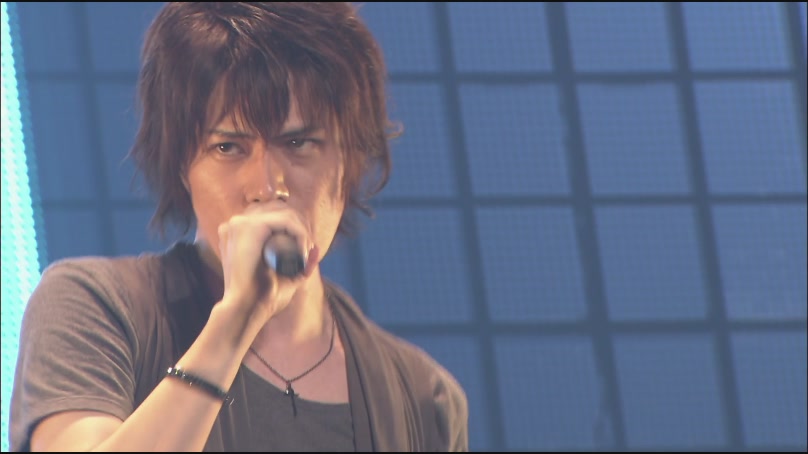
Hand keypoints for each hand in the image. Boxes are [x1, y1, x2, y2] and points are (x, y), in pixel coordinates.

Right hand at [215, 202, 319, 327]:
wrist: (245, 309)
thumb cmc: (262, 299)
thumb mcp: (284, 278)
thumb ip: (300, 266)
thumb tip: (316, 249)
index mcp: (237, 233)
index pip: (273, 215)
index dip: (295, 228)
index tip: (304, 251)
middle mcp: (236, 224)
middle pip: (280, 210)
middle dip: (301, 228)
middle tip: (307, 253)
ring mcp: (239, 223)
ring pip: (285, 213)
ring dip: (302, 232)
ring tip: (305, 255)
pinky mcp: (249, 227)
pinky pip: (286, 221)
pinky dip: (301, 234)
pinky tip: (303, 251)